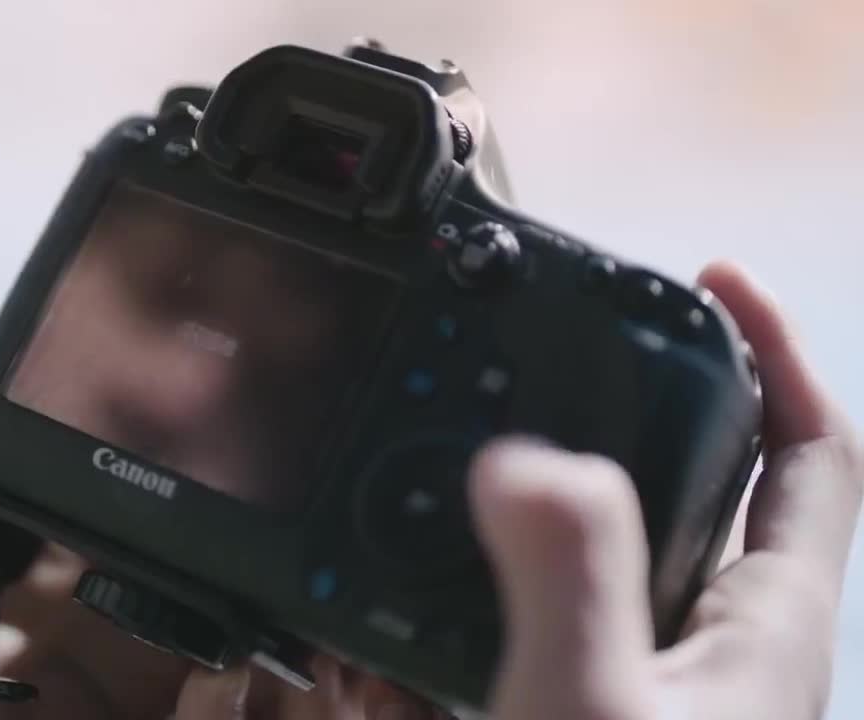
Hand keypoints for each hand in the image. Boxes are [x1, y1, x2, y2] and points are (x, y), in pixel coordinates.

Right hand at [467, 262, 861, 719]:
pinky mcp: (600, 710)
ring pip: (607, 556)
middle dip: (620, 418)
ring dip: (525, 517)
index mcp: (766, 624)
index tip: (714, 277)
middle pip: (701, 486)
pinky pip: (543, 623)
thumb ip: (568, 573)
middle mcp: (726, 643)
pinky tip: (406, 620)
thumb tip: (522, 455)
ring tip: (437, 490)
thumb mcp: (587, 703)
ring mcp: (660, 680)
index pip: (816, 452)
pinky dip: (476, 602)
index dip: (780, 349)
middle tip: (534, 373)